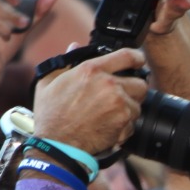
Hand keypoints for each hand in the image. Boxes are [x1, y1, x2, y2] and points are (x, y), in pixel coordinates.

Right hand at [32, 45, 147, 156]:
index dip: (137, 58)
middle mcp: (109, 85)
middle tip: (121, 95)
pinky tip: (108, 126)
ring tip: (109, 114)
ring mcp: (119, 104)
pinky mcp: (124, 122)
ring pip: (138, 104)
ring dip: (128, 109)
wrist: (58, 143)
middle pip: (140, 83)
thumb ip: (66, 62)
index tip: (139, 62)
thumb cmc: (51, 114)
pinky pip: (134, 122)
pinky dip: (125, 126)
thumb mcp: (49, 82)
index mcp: (91, 70)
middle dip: (133, 89)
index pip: (127, 56)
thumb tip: (75, 46)